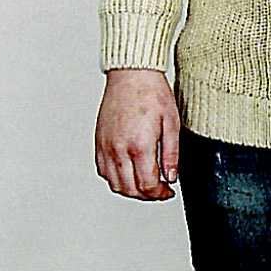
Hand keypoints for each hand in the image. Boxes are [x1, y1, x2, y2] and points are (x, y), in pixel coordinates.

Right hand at [95, 69, 180, 200]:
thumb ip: (171, 154)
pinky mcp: (99, 142)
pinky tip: (128, 171)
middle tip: (159, 190)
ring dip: (131, 190)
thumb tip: (171, 177)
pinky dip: (116, 178)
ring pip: (114, 184)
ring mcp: (106, 146)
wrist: (131, 74)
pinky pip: (103, 171)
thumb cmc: (151, 93)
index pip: (148, 185)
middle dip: (147, 196)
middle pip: (130, 189)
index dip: (160, 194)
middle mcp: (119, 149)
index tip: (168, 191)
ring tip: (145, 183)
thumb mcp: (172, 123)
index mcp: (139, 145)